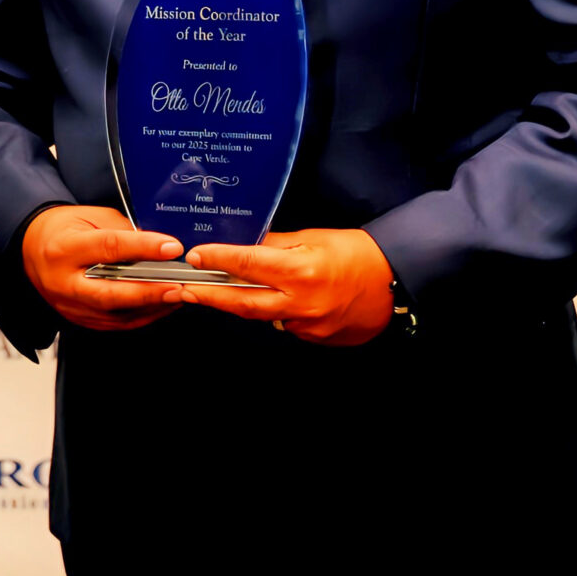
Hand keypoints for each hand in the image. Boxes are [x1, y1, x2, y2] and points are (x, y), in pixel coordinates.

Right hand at [21, 205, 184, 331]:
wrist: (32, 249)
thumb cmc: (64, 229)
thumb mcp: (91, 217)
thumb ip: (123, 231)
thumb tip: (157, 246)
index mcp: (64, 248)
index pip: (108, 248)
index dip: (143, 248)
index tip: (171, 247)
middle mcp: (63, 281)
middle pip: (109, 293)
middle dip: (148, 291)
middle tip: (178, 286)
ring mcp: (68, 305)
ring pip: (114, 314)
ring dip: (150, 307)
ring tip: (178, 296)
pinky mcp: (77, 318)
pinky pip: (114, 323)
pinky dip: (141, 316)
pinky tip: (161, 306)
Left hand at [171, 227, 394, 345]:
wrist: (393, 283)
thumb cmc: (358, 254)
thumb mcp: (314, 238)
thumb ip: (277, 245)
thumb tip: (244, 245)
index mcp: (301, 271)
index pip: (248, 264)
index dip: (218, 259)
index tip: (197, 255)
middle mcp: (301, 302)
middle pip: (242, 302)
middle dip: (208, 295)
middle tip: (182, 288)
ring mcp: (307, 324)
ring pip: (260, 315)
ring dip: (235, 303)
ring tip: (212, 292)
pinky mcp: (313, 337)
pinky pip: (282, 324)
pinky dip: (271, 311)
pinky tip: (268, 300)